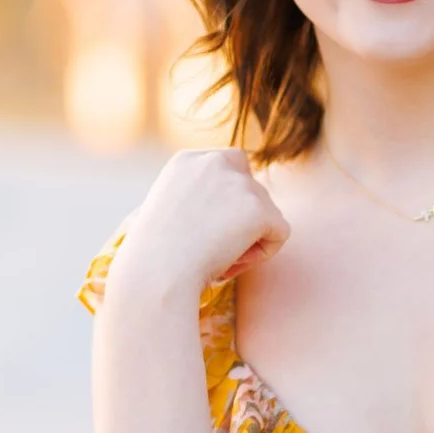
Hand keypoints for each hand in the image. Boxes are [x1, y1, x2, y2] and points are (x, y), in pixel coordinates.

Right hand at [110, 146, 290, 301]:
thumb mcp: (164, 214)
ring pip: (268, 213)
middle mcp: (215, 162)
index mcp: (188, 160)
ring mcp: (239, 183)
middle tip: (214, 248)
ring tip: (219, 259)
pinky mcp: (258, 209)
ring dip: (250, 239)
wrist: (156, 272)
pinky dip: (264, 253)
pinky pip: (280, 233)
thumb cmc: (153, 256)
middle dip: (241, 221)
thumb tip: (225, 213)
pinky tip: (235, 263)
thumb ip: (194, 201)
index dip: (228, 202)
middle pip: (253, 190)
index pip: (232, 167)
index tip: (205, 228)